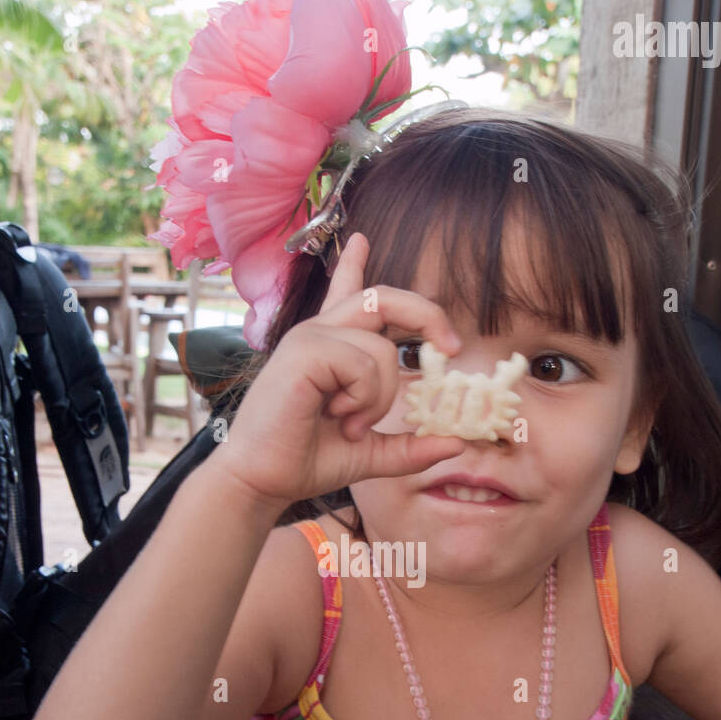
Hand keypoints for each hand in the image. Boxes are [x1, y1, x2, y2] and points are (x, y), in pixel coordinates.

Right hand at [217, 233, 466, 506]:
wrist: (263, 480)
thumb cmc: (305, 461)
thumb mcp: (371, 453)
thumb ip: (411, 447)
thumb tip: (457, 444)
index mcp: (329, 347)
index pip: (344, 292)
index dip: (353, 263)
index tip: (361, 239)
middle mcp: (319, 333)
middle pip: (384, 297)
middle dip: (428, 315)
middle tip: (451, 349)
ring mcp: (311, 337)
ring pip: (382, 348)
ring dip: (380, 396)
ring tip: (350, 422)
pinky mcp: (305, 351)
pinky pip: (364, 362)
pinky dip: (364, 397)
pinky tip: (338, 415)